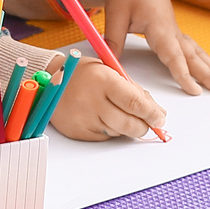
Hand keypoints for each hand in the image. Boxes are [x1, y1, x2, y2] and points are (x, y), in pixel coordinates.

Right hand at [46, 60, 166, 140]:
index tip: (160, 119)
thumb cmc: (84, 74)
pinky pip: (103, 137)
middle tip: (148, 123)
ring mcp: (83, 118)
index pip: (135, 103)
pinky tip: (102, 118)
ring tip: (117, 113)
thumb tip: (156, 112)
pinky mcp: (77, 131)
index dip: (152, 114)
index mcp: (103, 80)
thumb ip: (133, 90)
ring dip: (125, 127)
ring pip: (118, 132)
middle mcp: (92, 100)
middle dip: (144, 126)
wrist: (48, 81)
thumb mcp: (109, 71)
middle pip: (129, 123)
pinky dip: (109, 130)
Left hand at [99, 0, 209, 94]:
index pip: (173, 56)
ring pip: (196, 51)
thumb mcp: (115, 14)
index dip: (183, 74)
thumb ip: (113, 41)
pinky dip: (203, 58)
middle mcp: (171, 29)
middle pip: (192, 56)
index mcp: (159, 27)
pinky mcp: (172, 28)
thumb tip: (109, 65)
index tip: (194, 90)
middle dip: (208, 74)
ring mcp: (174, 29)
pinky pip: (192, 46)